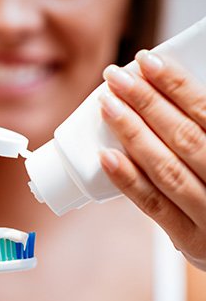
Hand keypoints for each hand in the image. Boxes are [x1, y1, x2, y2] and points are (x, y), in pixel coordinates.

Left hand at [99, 50, 205, 269]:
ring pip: (165, 167)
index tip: (145, 61)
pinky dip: (128, 180)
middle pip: (182, 136)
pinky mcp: (189, 238)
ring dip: (131, 133)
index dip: (175, 85)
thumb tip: (171, 95)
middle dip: (145, 102)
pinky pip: (154, 205)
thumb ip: (203, 131)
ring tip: (107, 106)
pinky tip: (105, 157)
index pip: (205, 112)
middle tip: (114, 77)